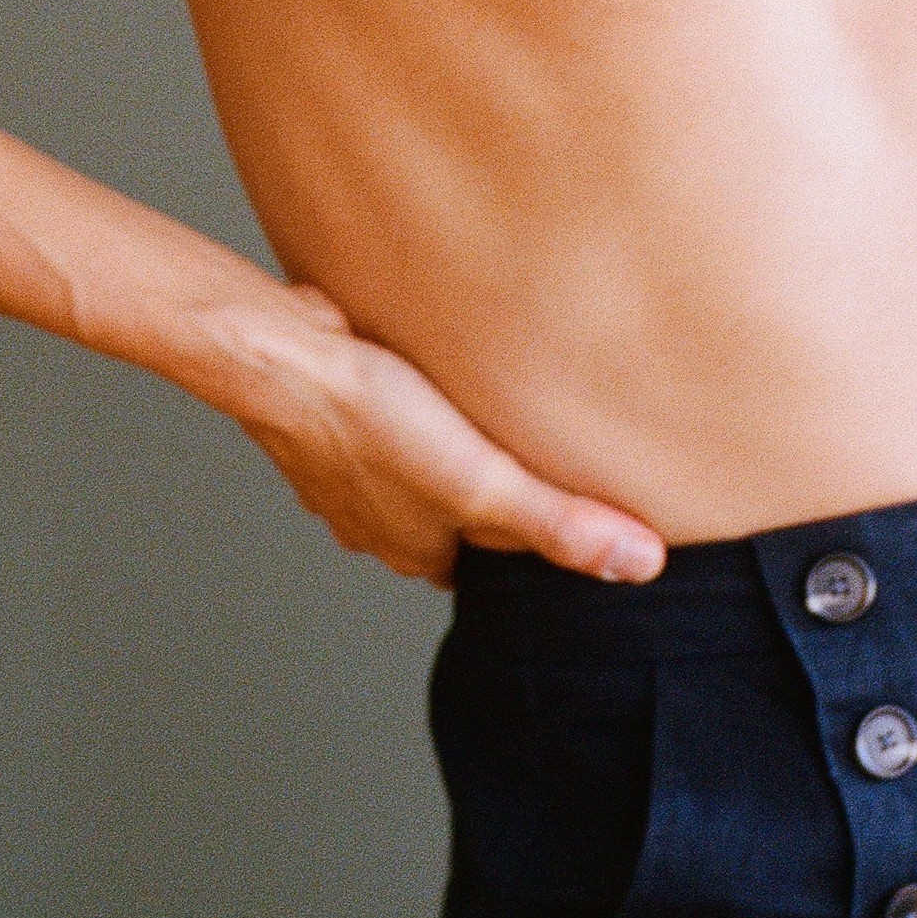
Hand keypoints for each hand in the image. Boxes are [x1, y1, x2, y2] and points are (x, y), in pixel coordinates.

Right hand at [232, 283, 669, 587]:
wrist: (276, 351)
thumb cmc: (371, 421)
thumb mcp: (481, 483)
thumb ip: (558, 524)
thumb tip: (640, 566)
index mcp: (420, 551)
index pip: (494, 564)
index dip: (535, 540)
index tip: (576, 509)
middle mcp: (380, 523)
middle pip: (459, 517)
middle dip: (497, 492)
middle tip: (544, 452)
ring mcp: (351, 471)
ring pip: (423, 469)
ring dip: (455, 446)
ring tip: (499, 411)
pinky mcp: (337, 414)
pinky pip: (390, 420)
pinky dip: (415, 406)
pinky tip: (434, 375)